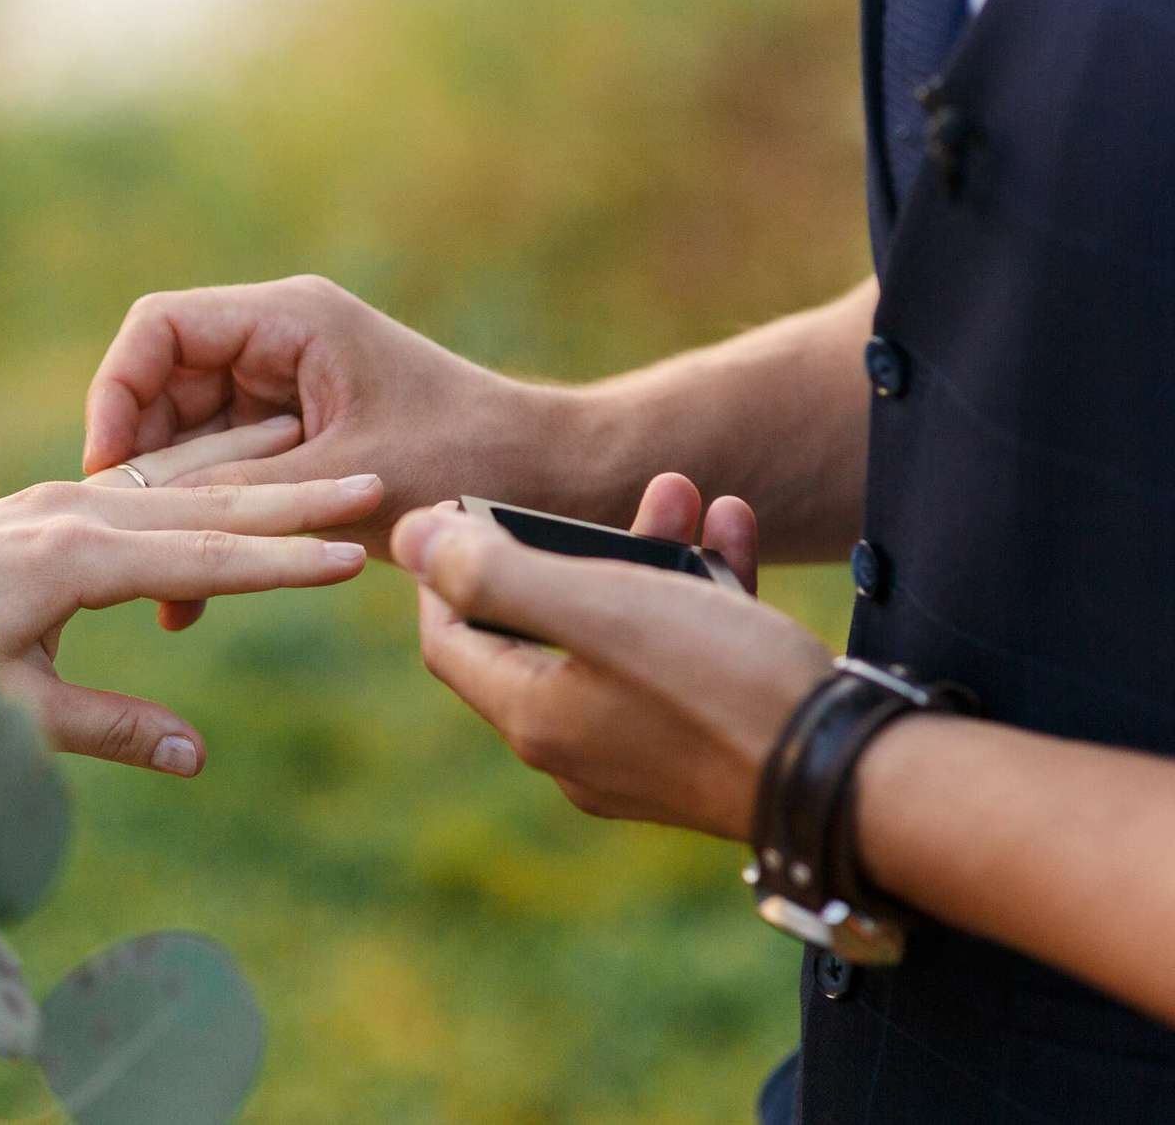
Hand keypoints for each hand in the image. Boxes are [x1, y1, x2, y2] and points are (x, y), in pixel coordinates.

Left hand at [0, 421, 383, 776]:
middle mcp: (76, 512)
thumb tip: (197, 755)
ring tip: (334, 454)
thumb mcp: (7, 710)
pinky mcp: (56, 500)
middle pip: (209, 503)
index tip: (351, 558)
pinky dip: (213, 469)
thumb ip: (104, 728)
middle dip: (296, 496)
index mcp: (73, 559)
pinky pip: (152, 481)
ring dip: (262, 471)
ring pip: (185, 482)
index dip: (279, 564)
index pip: (201, 559)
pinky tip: (251, 457)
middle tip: (377, 482)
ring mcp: (65, 497)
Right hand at [83, 275, 568, 557]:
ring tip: (165, 594)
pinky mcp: (299, 434)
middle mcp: (279, 340)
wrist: (552, 479)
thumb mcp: (342, 485)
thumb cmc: (467, 462)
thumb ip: (238, 492)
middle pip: (162, 386)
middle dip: (139, 467)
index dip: (116, 394)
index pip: (159, 329)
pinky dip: (209, 524)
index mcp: (289, 319)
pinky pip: (227, 471)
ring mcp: (286, 387)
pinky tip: (194, 597)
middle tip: (125, 543)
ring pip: (189, 439)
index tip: (108, 471)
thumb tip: (139, 515)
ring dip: (172, 509)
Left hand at [392, 473, 830, 839]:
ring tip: (682, 489)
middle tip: (599, 485)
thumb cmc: (716, 686)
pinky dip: (699, 591)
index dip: (445, 569)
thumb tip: (407, 537)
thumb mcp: (592, 608)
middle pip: (540, 628)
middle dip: (568, 544)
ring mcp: (644, 755)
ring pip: (621, 633)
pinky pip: (683, 657)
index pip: (450, 637)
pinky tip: (731, 527)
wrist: (855, 779)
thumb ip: (490, 570)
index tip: (468, 506)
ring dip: (644, 555)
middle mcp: (576, 747)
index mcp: (532, 716)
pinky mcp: (710, 747)